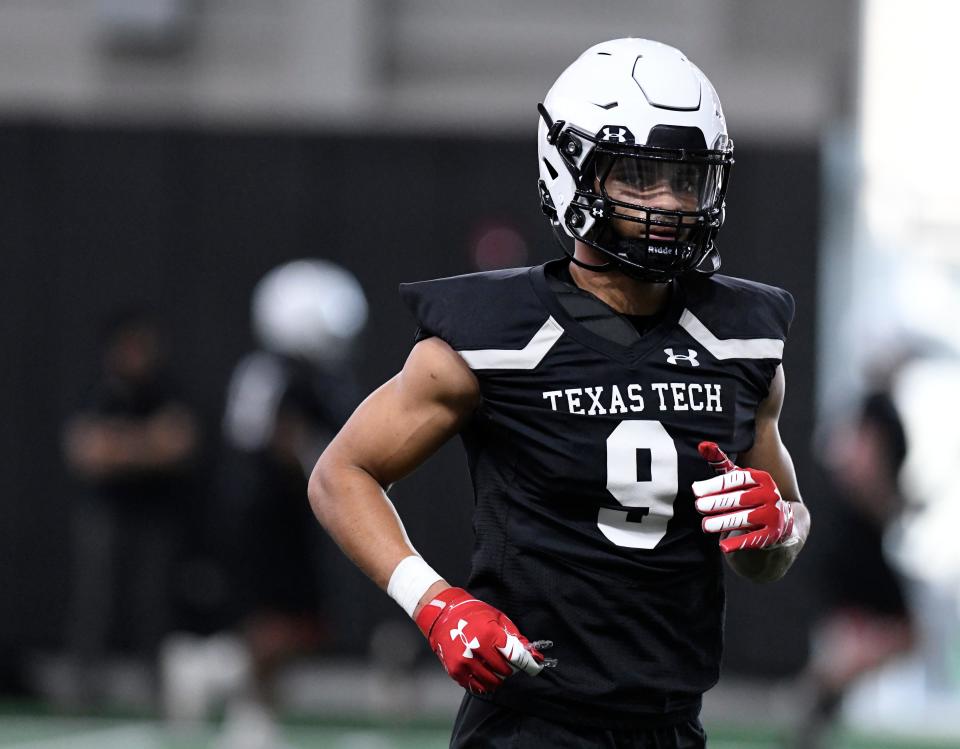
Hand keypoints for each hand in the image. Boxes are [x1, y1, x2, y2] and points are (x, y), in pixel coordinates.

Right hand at [415, 587, 550, 693]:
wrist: (443, 616)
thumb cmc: (473, 614)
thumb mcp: (497, 618)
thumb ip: (515, 637)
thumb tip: (534, 654)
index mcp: (488, 633)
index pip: (514, 656)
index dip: (527, 664)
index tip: (534, 667)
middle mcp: (475, 648)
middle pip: (503, 671)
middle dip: (509, 669)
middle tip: (507, 662)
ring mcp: (464, 661)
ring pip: (491, 681)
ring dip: (497, 678)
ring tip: (495, 668)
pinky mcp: (455, 670)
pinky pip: (476, 685)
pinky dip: (483, 682)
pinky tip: (484, 672)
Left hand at [692, 441, 796, 552]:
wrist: (778, 520)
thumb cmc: (749, 494)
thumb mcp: (738, 478)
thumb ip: (721, 463)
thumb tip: (702, 444)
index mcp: (761, 478)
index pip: (736, 479)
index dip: (715, 484)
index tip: (695, 490)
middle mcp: (770, 495)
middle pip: (739, 499)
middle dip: (717, 503)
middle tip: (698, 506)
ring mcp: (773, 515)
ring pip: (744, 518)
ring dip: (723, 522)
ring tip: (705, 526)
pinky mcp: (772, 534)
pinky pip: (753, 539)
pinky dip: (738, 543)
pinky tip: (722, 547)